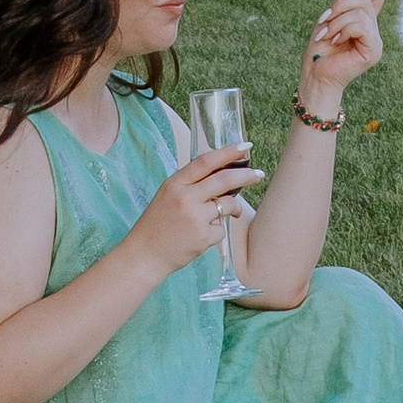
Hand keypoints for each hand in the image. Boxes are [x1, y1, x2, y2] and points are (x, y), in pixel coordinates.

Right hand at [134, 141, 261, 277]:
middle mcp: (185, 198)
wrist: (144, 255)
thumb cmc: (157, 224)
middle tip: (257, 174)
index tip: (244, 146)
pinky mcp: (203, 237)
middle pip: (224, 180)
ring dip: (234, 208)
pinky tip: (201, 237)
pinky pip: (221, 229)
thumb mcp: (168, 195)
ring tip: (230, 213)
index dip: (227, 152)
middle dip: (245, 175)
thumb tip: (223, 174)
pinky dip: (216, 232)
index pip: (205, 161)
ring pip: (227, 205)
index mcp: (174, 183)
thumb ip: (190, 184)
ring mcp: (195, 218)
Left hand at [299, 0, 382, 117]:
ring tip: (327, 35)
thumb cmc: (320, 49)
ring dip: (337, 21)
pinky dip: (343, 30)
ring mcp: (376, 41)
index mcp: (365, 22)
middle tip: (325, 20)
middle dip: (340, 4)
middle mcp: (374, 30)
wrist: (315, 75)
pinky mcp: (374, 51)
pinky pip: (361, 25)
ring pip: (360, 11)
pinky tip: (335, 42)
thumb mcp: (330, 17)